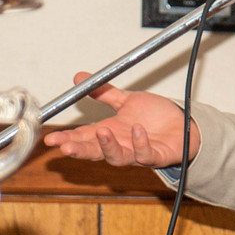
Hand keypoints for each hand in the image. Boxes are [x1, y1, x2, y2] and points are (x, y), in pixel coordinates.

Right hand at [41, 73, 201, 167]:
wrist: (183, 125)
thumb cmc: (154, 118)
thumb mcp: (126, 101)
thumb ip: (103, 92)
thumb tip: (79, 77)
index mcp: (110, 133)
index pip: (83, 138)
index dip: (67, 139)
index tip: (51, 139)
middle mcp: (121, 145)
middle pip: (95, 151)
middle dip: (80, 149)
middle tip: (66, 146)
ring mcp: (137, 152)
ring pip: (118, 157)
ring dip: (108, 146)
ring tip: (102, 132)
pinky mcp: (156, 156)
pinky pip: (146, 154)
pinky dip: (140, 144)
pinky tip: (138, 131)